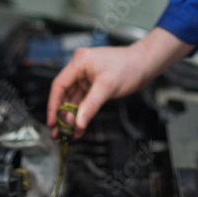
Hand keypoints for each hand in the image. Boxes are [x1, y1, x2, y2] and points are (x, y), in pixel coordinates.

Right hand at [46, 27, 191, 138]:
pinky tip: (79, 128)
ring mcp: (87, 77)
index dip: (54, 105)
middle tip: (58, 132)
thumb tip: (78, 123)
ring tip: (67, 134)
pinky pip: (83, 101)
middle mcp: (80, 68)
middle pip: (64, 94)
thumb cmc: (129, 66)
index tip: (52, 121)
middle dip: (61, 114)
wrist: (145, 64)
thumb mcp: (107, 87)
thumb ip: (91, 106)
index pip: (59, 85)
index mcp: (79, 62)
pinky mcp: (94, 85)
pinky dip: (81, 114)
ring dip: (71, 117)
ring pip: (73, 100)